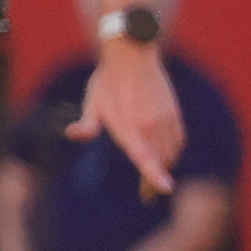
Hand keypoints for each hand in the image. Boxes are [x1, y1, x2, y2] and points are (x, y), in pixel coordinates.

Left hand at [83, 41, 183, 198]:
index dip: (154, 175)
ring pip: (170, 153)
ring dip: (165, 167)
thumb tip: (73, 134)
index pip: (144, 157)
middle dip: (154, 181)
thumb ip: (87, 123)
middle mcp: (149, 125)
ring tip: (154, 178)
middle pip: (159, 161)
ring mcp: (164, 119)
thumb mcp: (92, 101)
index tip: (165, 189)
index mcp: (128, 126)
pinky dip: (173, 152)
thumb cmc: (107, 80)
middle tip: (146, 195)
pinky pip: (178, 140)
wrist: (133, 56)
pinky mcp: (173, 113)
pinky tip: (165, 156)